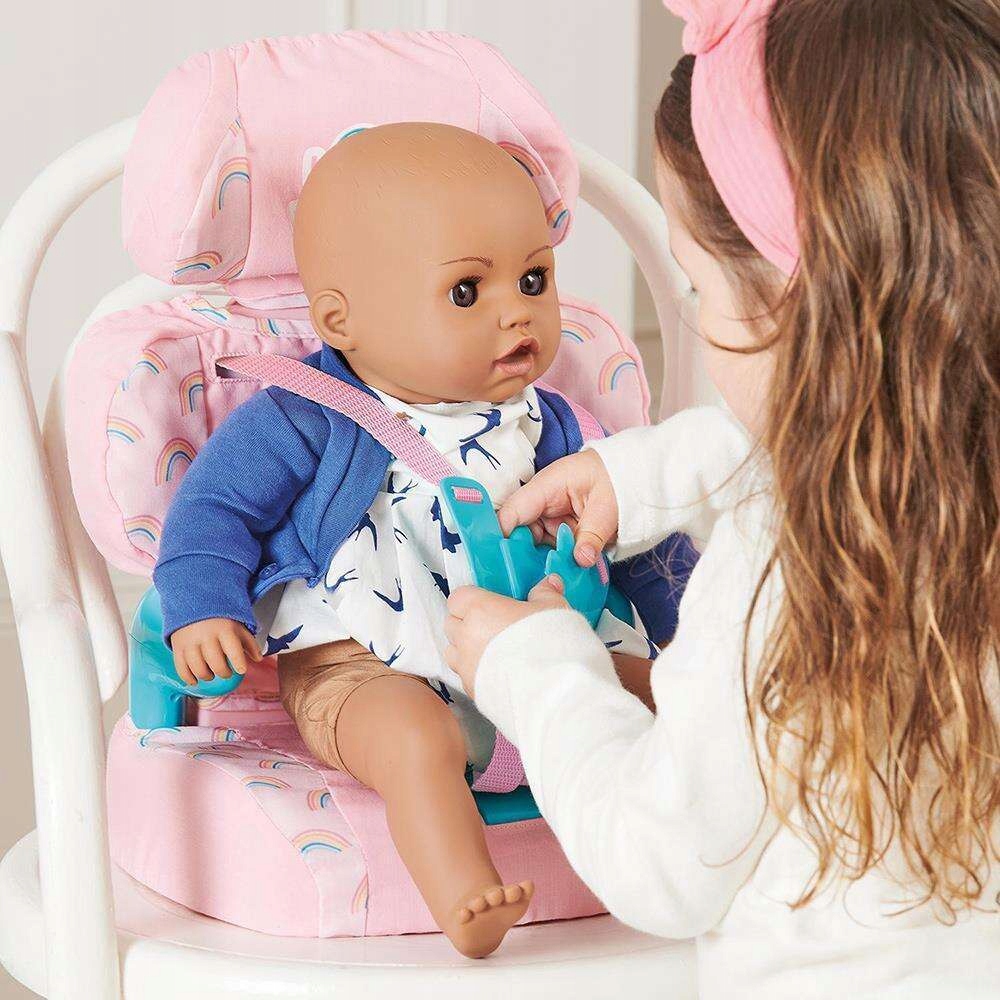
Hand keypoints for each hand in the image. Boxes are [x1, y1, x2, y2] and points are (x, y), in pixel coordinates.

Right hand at [170, 618, 260, 685]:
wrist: (192, 602)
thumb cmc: (219, 618)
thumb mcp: (237, 625)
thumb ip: (249, 642)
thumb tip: (258, 658)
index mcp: (224, 629)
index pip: (233, 651)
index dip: (239, 664)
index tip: (241, 669)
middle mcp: (206, 636)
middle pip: (216, 664)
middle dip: (224, 672)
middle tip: (226, 671)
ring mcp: (190, 642)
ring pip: (199, 669)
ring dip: (207, 676)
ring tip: (211, 673)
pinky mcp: (178, 647)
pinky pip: (181, 669)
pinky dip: (189, 678)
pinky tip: (195, 679)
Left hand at [445, 576, 568, 698]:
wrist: (553, 689)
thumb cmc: (549, 645)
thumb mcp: (554, 608)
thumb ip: (546, 593)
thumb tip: (548, 583)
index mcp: (480, 610)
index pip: (458, 597)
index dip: (471, 599)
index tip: (488, 601)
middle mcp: (467, 637)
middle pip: (451, 624)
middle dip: (466, 622)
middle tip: (492, 624)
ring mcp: (467, 666)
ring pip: (453, 652)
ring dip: (466, 649)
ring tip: (492, 651)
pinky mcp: (473, 690)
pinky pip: (466, 676)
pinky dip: (476, 672)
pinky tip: (499, 672)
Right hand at [497, 449, 617, 567]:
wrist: (629, 474)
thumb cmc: (614, 479)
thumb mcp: (607, 507)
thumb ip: (592, 535)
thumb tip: (581, 560)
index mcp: (545, 487)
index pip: (512, 513)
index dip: (502, 537)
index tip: (502, 562)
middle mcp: (541, 503)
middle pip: (520, 533)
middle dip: (525, 557)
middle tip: (534, 578)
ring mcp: (550, 516)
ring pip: (535, 544)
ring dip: (543, 560)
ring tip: (554, 577)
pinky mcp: (560, 527)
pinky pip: (551, 547)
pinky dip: (556, 559)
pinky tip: (563, 571)